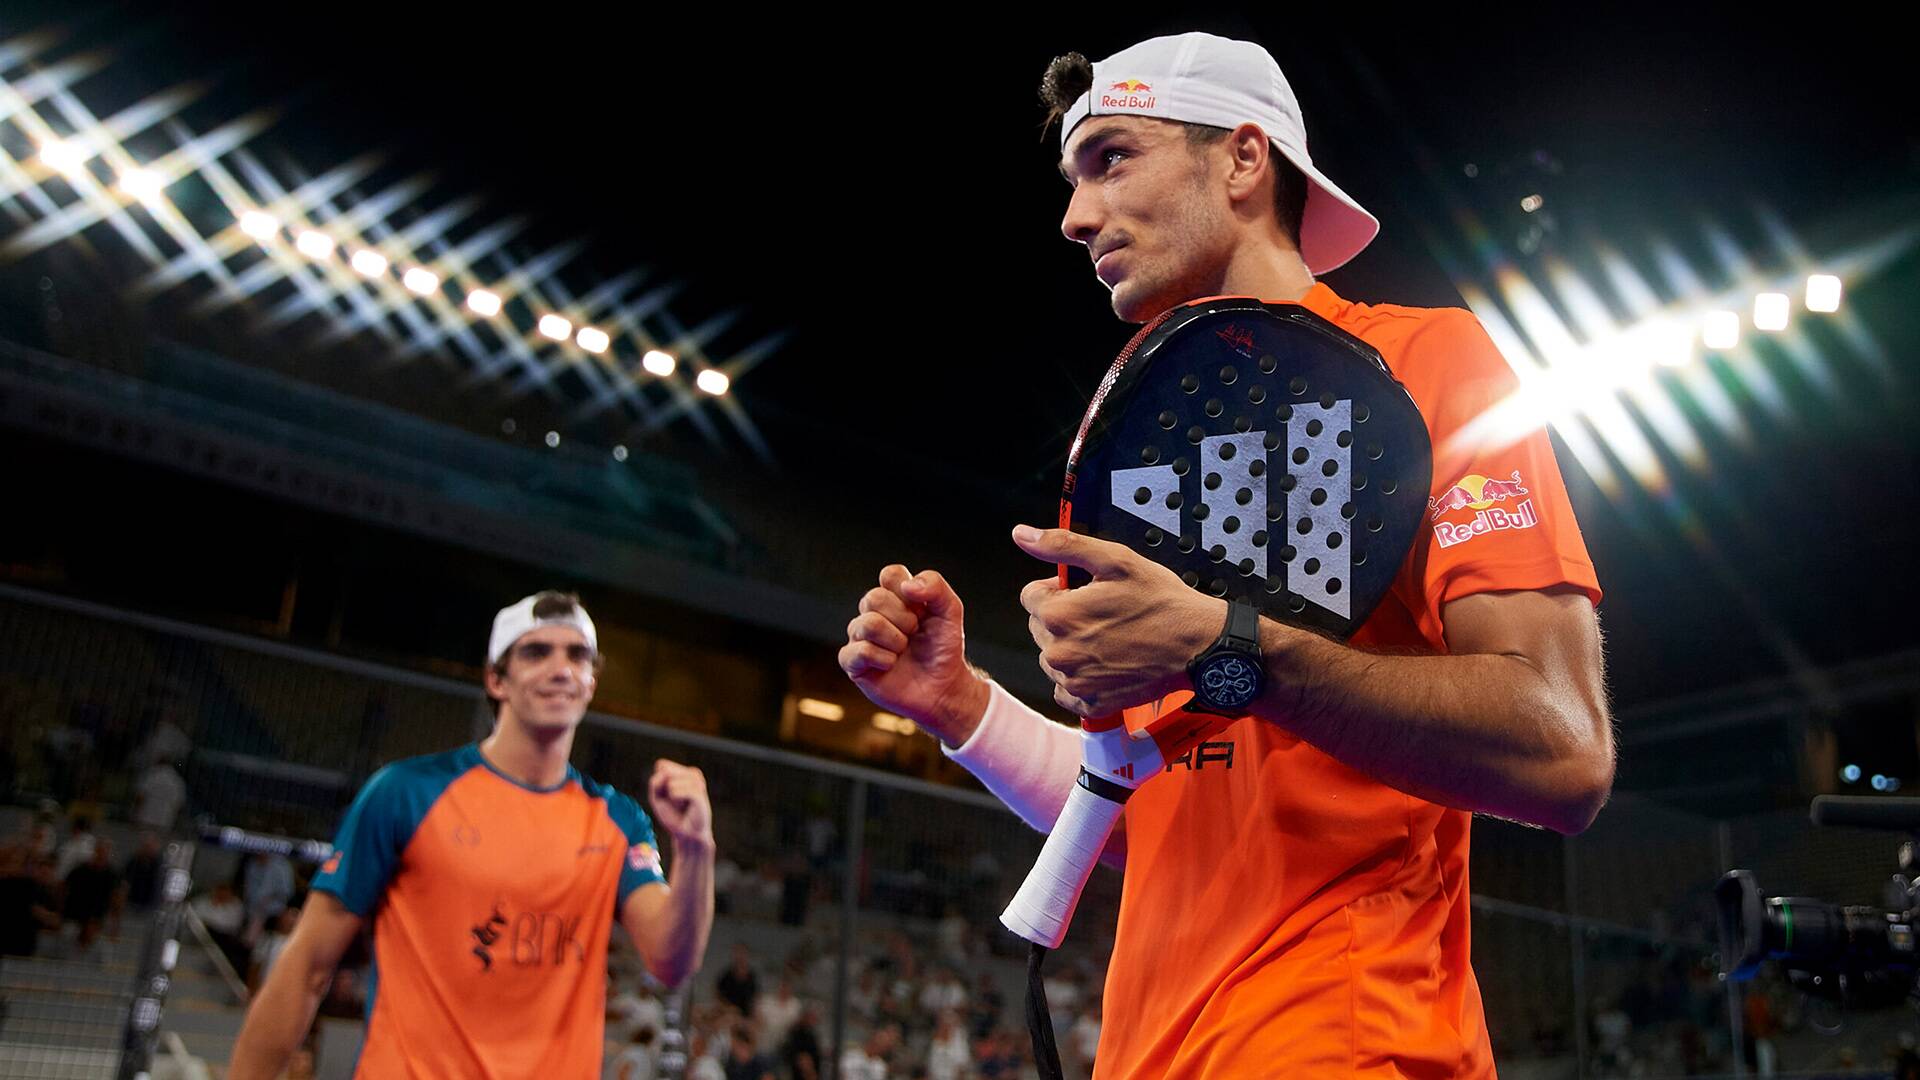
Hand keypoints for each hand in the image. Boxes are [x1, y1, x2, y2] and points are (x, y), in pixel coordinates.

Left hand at [647, 759, 712, 852]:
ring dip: (671, 797)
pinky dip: (674, 800)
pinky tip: (684, 806)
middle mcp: (693, 773)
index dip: (659, 782)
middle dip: (664, 789)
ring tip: (682, 806)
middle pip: (666, 771)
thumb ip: (655, 782)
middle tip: (675, 802)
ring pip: (670, 782)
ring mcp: (698, 782)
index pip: (662, 765)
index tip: (666, 795)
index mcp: (685, 771)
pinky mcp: (699, 793)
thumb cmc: (673, 815)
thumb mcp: (657, 796)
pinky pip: (675, 791)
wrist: (687, 834)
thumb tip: (667, 775)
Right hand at [839, 565, 990, 744]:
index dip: (907, 591)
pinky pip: (858, 651)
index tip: (922, 610)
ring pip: (867, 624)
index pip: (889, 574)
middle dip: (903, 619)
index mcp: (894, 597)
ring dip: (895, 641)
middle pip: (873, 597)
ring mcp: (860, 637)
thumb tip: (907, 586)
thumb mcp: (950, 612)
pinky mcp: (853, 662)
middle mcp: (873, 613)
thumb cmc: (943, 648)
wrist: (943, 687)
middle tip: (914, 634)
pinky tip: (891, 666)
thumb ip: (935, 587)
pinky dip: (882, 659)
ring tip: (903, 651)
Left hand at [1014, 524, 1223, 717]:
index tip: (1085, 591)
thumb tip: (1022, 535)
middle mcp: (1060, 653)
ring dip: (1071, 647)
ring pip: (1053, 658)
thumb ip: (1062, 545)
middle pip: (1040, 628)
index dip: (1058, 589)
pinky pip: (1066, 690)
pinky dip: (1080, 678)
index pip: (1030, 597)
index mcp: (1059, 615)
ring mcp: (1075, 682)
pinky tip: (1105, 663)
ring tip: (1108, 637)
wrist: (1197, 644)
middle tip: (1102, 613)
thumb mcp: (1114, 559)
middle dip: (1063, 617)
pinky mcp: (1091, 703)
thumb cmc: (1161, 602)